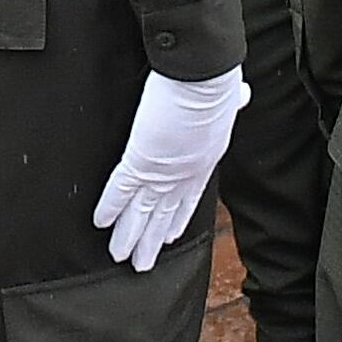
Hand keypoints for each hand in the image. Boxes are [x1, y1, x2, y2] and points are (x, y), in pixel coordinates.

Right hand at [93, 70, 248, 269]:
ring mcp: (162, 171)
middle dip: (151, 241)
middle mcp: (183, 173)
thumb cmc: (218, 82)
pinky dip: (110, 207)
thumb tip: (241, 94)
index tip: (171, 237)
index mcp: (204, 160)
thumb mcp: (230, 97)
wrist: (205, 77)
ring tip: (118, 257)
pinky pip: (120, 189)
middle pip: (163, 215)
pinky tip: (100, 222)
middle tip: (142, 264)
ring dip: (128, 236)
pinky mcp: (140, 160)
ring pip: (140, 212)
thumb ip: (232, 102)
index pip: (188, 199)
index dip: (178, 220)